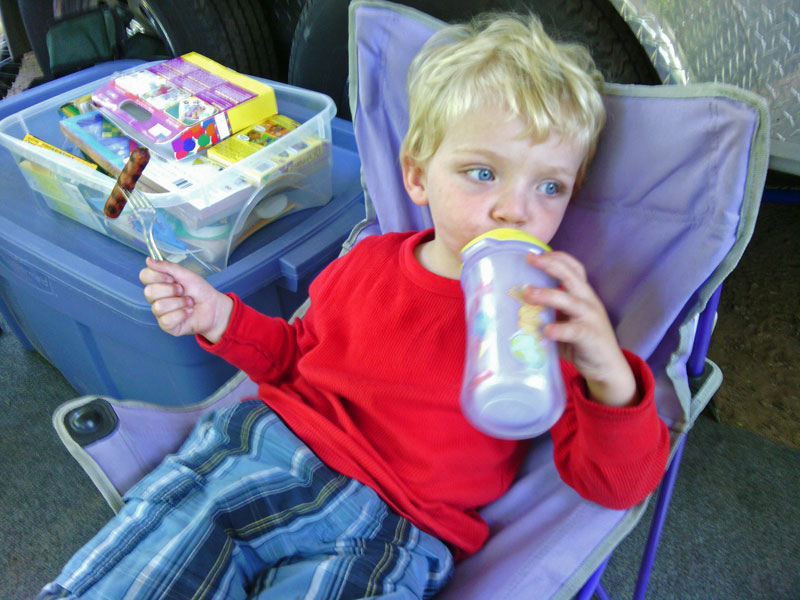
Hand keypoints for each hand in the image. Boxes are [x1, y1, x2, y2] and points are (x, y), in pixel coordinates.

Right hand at [139, 257, 232, 342]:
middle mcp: (156, 298)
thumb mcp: (185, 274)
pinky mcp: (167, 325)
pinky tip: (188, 312)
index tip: (172, 278)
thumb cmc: (199, 290)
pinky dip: (181, 314)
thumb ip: (167, 267)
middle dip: (171, 290)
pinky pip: (166, 320)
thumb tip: (149, 260)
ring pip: (159, 307)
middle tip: (183, 291)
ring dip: (179, 303)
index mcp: (159, 283)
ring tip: (189, 302)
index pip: (145, 276)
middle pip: (149, 292)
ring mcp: (160, 313)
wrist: (213, 306)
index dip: (158, 276)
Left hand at [523, 251, 636, 406]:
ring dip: (548, 295)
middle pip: (572, 276)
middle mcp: (588, 301)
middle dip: (551, 265)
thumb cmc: (579, 342)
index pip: (573, 268)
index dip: (556, 258)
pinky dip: (560, 330)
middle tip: (530, 259)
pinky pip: (575, 331)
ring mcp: (591, 318)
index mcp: (582, 294)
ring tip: (528, 293)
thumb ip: (546, 312)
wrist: (606, 367)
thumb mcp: (565, 321)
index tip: (535, 252)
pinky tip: (546, 331)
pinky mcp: (591, 337)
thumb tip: (513, 307)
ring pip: (570, 301)